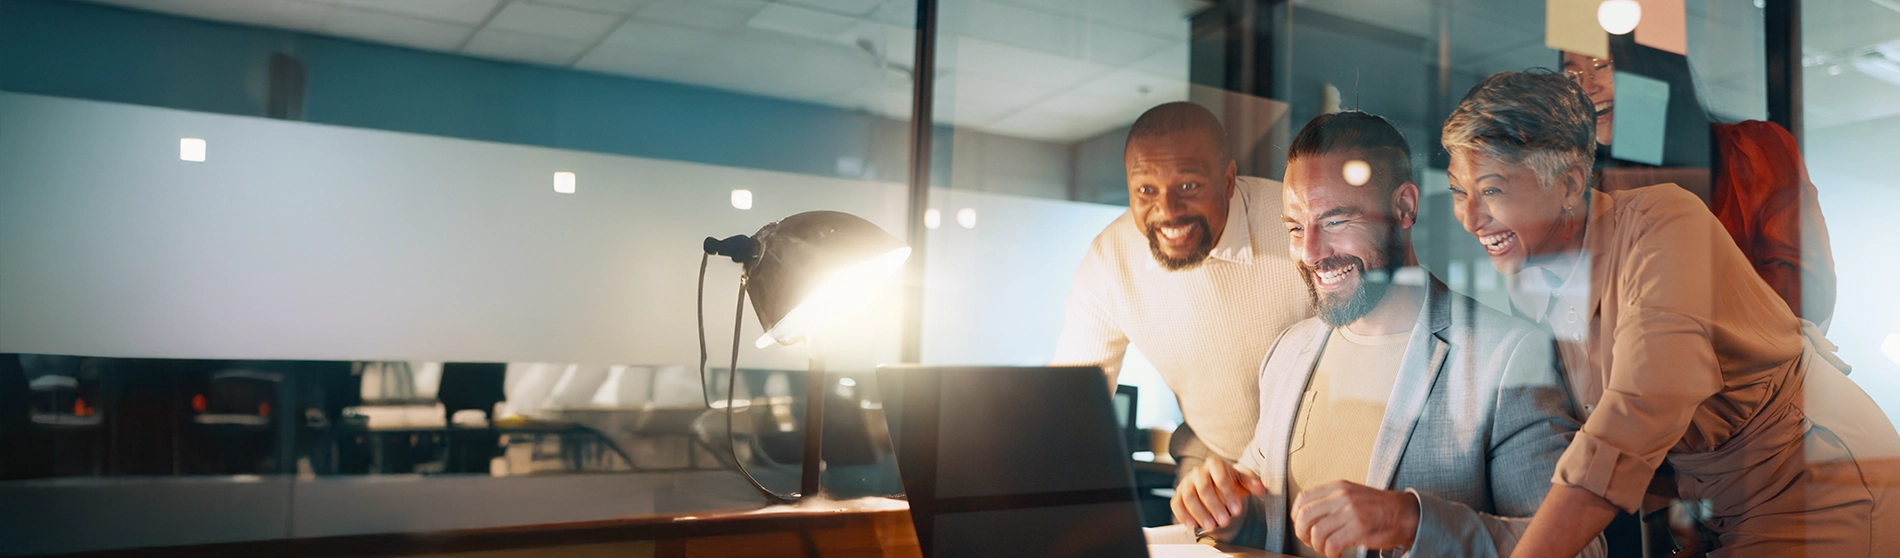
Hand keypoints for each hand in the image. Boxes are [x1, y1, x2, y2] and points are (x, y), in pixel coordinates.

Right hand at [1170, 458, 1265, 530]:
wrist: (1217, 482)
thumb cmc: (1230, 481)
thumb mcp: (1242, 480)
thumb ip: (1251, 483)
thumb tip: (1260, 488)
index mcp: (1214, 464)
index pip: (1221, 478)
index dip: (1229, 495)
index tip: (1237, 510)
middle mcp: (1198, 472)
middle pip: (1203, 488)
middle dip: (1215, 506)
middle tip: (1225, 521)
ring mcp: (1186, 483)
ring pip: (1189, 497)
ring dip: (1200, 513)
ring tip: (1212, 526)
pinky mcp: (1178, 494)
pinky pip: (1177, 504)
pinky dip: (1183, 515)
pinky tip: (1192, 525)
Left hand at [1290, 480, 1419, 557]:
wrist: (1405, 513)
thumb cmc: (1377, 507)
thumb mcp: (1352, 494)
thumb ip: (1331, 499)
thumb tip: (1307, 514)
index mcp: (1337, 487)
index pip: (1303, 499)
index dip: (1297, 517)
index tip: (1303, 527)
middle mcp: (1341, 497)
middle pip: (1305, 516)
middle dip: (1302, 534)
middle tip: (1311, 542)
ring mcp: (1350, 512)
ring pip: (1316, 533)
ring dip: (1317, 546)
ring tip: (1326, 549)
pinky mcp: (1359, 529)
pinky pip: (1332, 544)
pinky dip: (1330, 553)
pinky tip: (1336, 554)